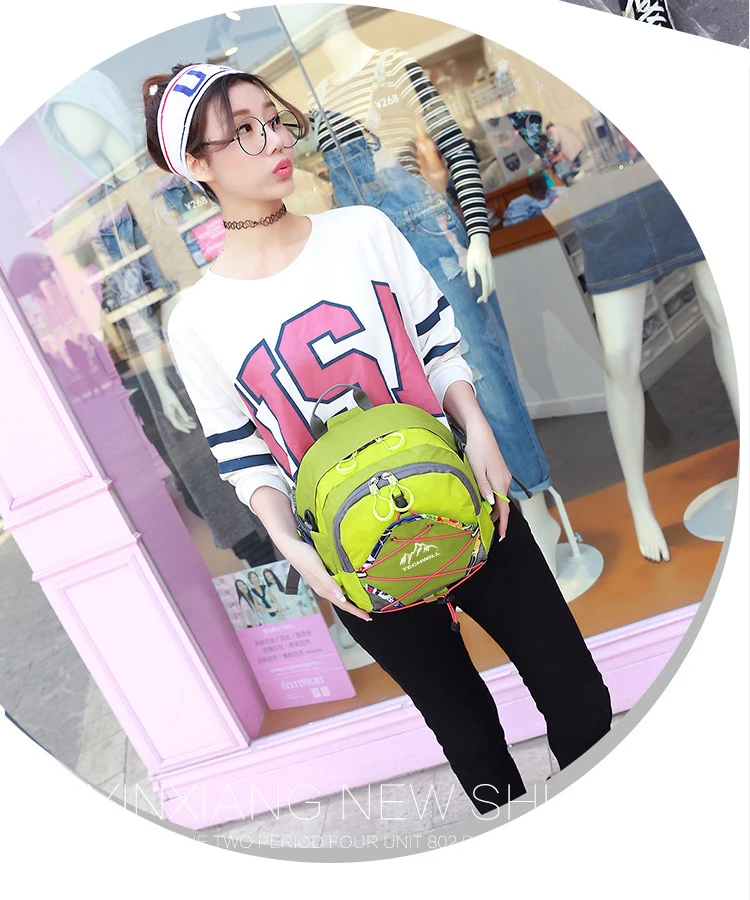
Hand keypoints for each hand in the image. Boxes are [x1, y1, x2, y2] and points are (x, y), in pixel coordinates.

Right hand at [156, 384, 196, 432]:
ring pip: (179, 419)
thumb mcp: (177, 403)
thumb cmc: (169, 395)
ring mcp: (170, 412)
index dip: (183, 429)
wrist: (163, 388)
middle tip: (196, 426)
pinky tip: (190, 418)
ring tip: (194, 423)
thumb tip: (187, 420)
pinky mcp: (171, 409)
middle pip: (179, 423)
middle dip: (187, 425)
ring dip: (187, 421)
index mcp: (169, 415)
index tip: (189, 432)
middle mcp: (169, 415)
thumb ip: (182, 412)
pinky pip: (178, 415)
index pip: (177, 425)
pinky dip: (184, 417)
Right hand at [283, 539, 371, 621]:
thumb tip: (341, 597)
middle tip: (368, 613)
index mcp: (323, 589)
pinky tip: (350, 585)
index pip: (342, 604)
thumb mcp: (317, 569)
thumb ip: (328, 583)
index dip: (355, 611)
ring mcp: (322, 582)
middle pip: (342, 602)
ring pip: (340, 594)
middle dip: (354, 608)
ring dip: (350, 599)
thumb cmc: (303, 556)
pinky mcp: (322, 575)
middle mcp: (323, 588)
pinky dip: (345, 588)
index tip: (368, 618)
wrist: (291, 546)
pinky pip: (337, 585)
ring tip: (362, 602)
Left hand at [464, 417, 511, 538]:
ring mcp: (504, 476)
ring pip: (501, 497)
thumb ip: (483, 487)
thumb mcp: (476, 470)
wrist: (481, 433)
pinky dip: (495, 498)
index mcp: (499, 483)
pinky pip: (499, 489)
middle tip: (488, 528)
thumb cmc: (476, 450)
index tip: (502, 535)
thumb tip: (491, 502)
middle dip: (498, 518)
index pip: (504, 509)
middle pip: (503, 505)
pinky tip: (486, 499)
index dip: (503, 523)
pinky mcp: (500, 471)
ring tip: (485, 516)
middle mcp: (504, 481)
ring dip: (495, 507)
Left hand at [466, 233, 494, 303]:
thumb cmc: (473, 252)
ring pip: (493, 284)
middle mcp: (490, 270)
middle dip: (487, 295)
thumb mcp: (469, 264)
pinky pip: (493, 279)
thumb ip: (471, 276)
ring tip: (483, 296)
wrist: (480, 242)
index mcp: (484, 269)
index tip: (481, 301)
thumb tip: (473, 286)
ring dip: (489, 291)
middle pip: (491, 286)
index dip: (484, 294)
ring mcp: (492, 269)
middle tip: (480, 301)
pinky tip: (486, 288)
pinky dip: (490, 286)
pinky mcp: (493, 268)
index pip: (486, 285)